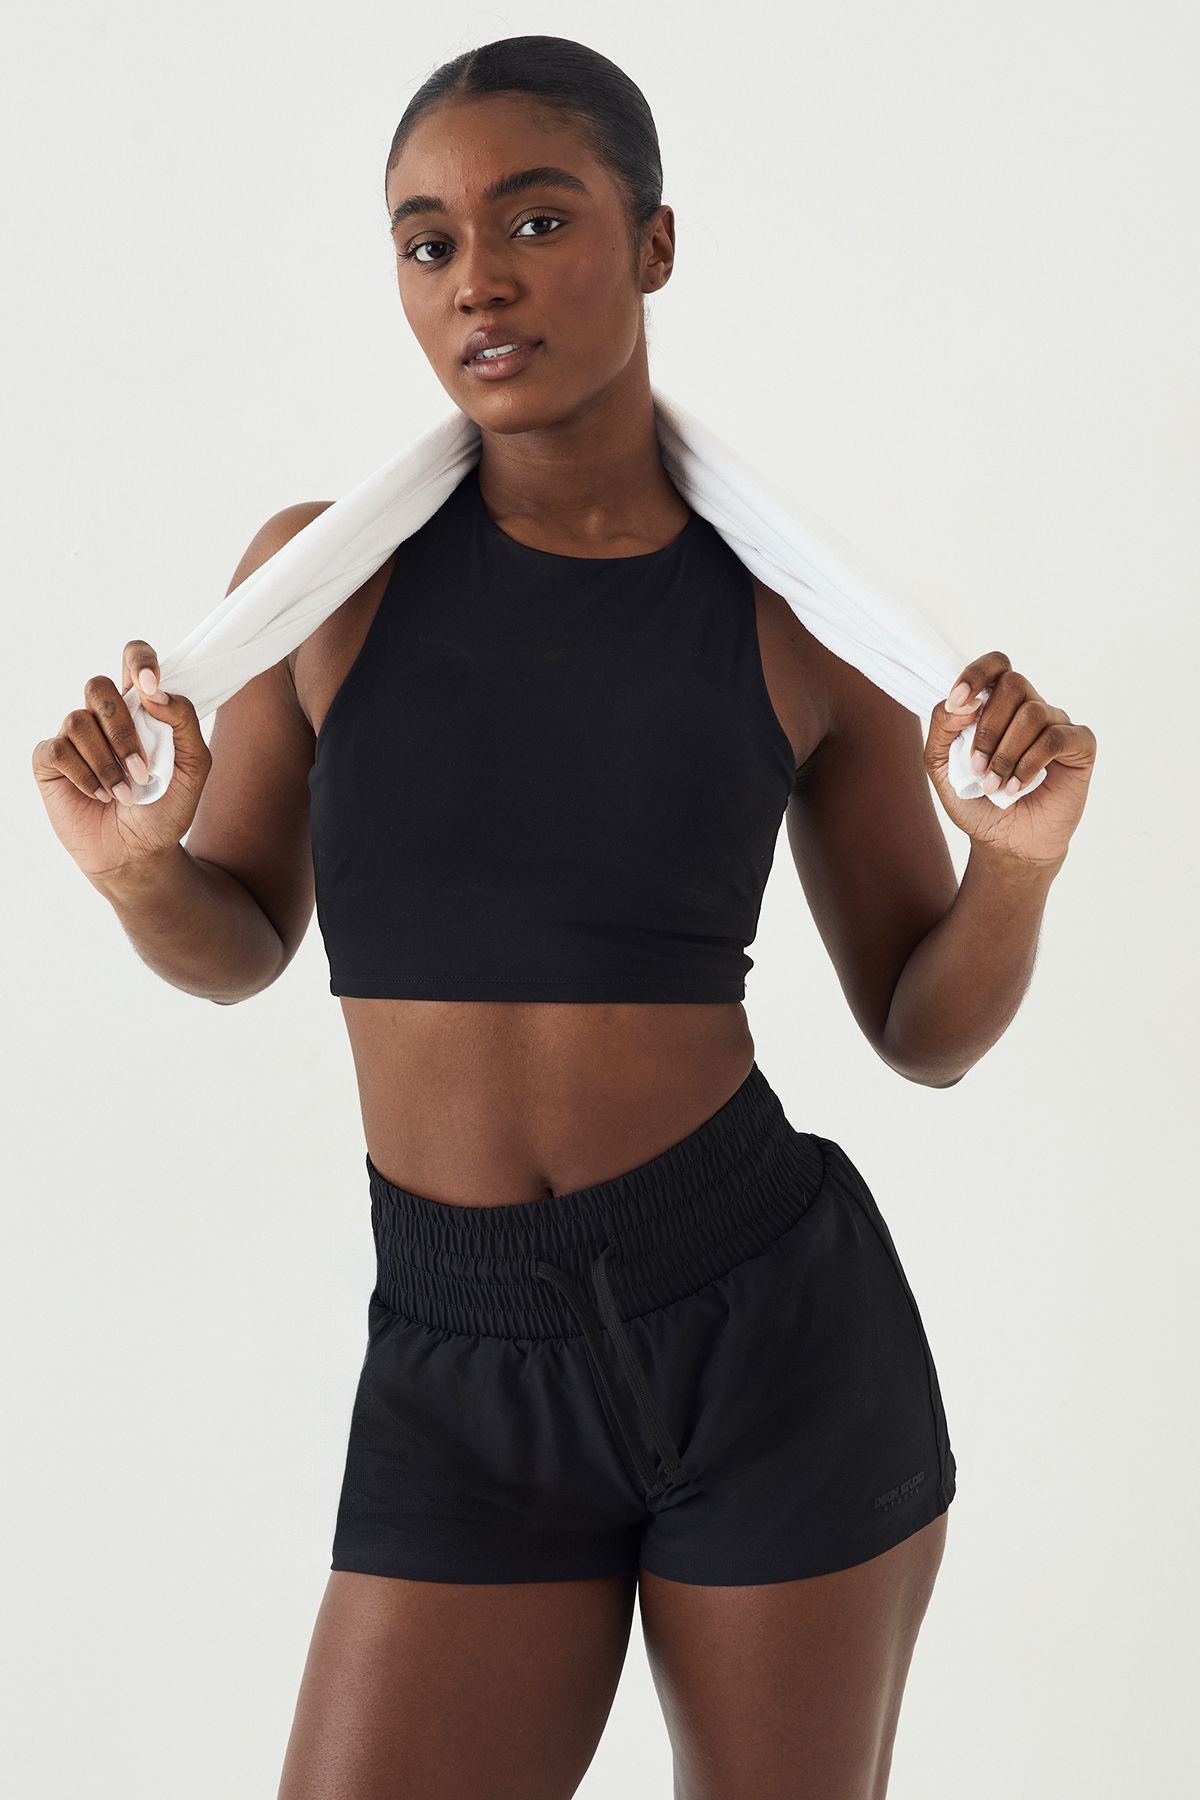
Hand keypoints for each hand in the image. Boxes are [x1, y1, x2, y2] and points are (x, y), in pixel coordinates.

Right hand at [31, 640, 211, 882]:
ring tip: (124, 794)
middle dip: (122, 731)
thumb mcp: (193, 767)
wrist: (139, 853)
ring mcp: (74, 737)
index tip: (150, 686)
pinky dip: (83, 775)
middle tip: (142, 771)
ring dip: (107, 762)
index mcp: (140, 709)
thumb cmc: (165, 808)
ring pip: (78, 721)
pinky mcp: (51, 762)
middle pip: (99, 687)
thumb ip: (184, 723)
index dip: (139, 660)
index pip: (133, 658)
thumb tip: (155, 693)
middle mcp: (103, 716)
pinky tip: (98, 794)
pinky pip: (58, 750)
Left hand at [924, 651, 1096, 868]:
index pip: (996, 665)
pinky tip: (1017, 787)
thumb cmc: (975, 802)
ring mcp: (1057, 724)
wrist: (1005, 843)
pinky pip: (1056, 737)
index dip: (976, 674)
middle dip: (987, 728)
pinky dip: (1030, 763)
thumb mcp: (940, 765)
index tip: (957, 701)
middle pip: (1013, 684)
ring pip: (1033, 712)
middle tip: (975, 767)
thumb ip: (941, 727)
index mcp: (998, 705)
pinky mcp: (1079, 746)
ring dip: (1006, 753)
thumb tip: (963, 702)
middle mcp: (1029, 708)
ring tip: (994, 786)